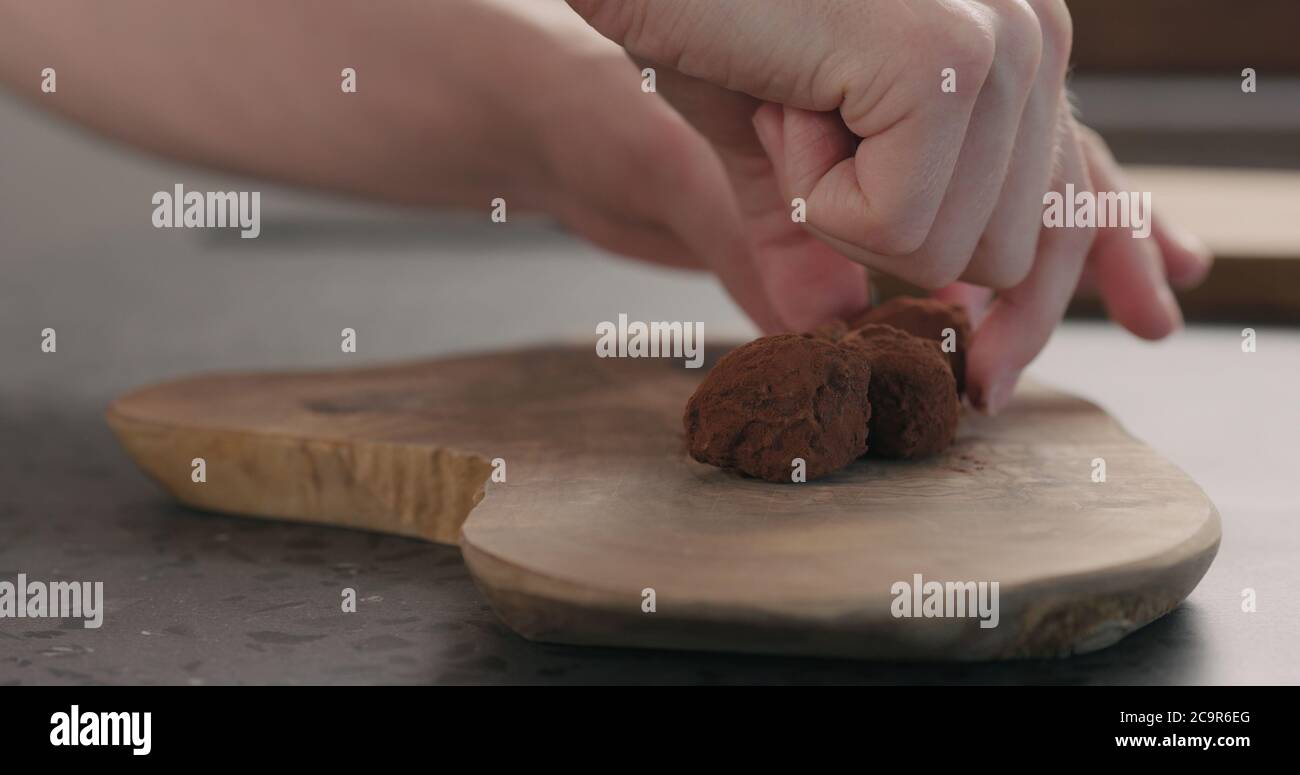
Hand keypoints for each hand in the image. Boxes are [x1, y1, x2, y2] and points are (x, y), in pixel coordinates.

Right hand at [568, 0, 1210, 411]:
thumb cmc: (700, 24)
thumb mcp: (775, 152)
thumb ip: (819, 236)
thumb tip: (839, 324)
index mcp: (1017, 49)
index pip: (1074, 207)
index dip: (1043, 301)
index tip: (991, 377)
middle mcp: (1034, 34)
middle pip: (1009, 255)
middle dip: (883, 232)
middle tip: (805, 122)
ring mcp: (1000, 40)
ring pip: (950, 253)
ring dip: (834, 205)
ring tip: (792, 96)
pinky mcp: (945, 57)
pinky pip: (898, 223)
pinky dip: (815, 190)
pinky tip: (786, 101)